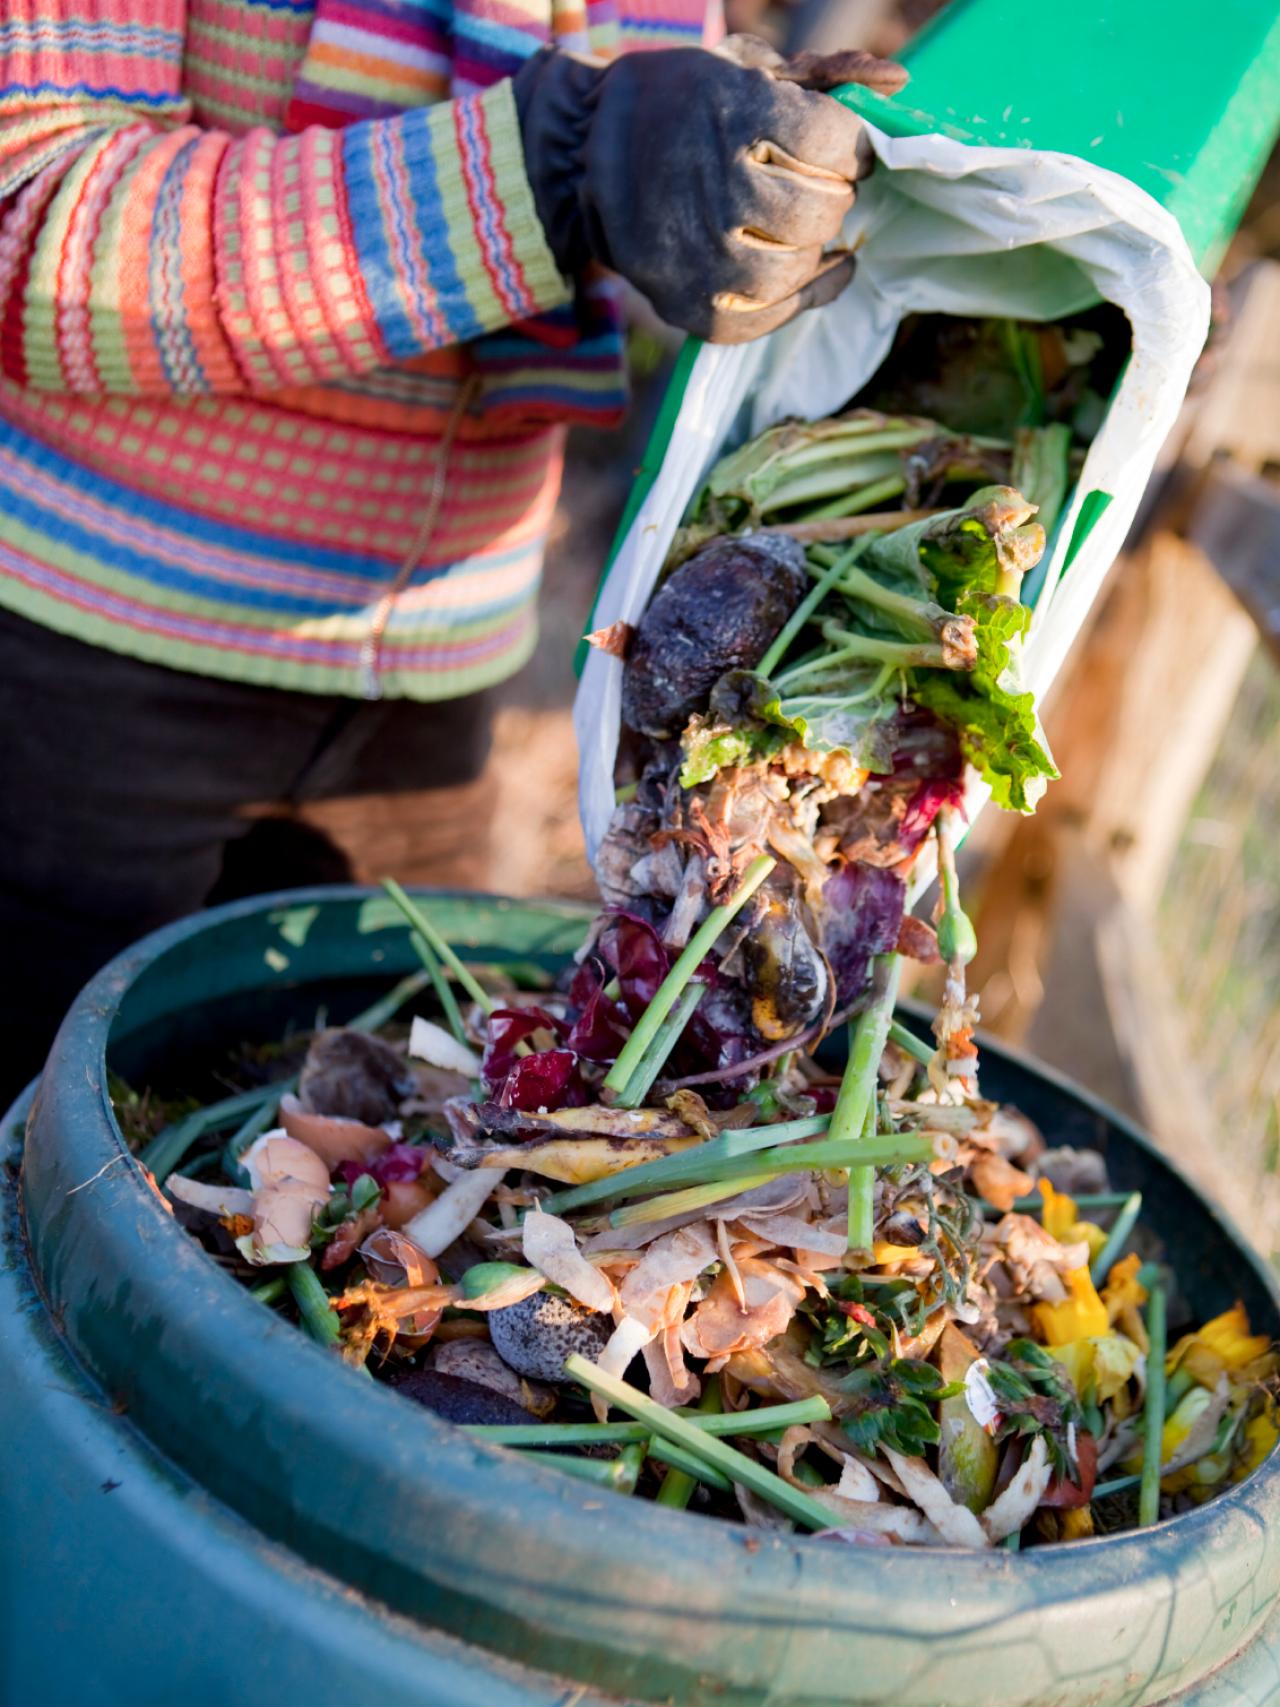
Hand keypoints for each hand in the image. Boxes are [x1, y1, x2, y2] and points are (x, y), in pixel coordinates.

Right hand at [512, 39, 904, 344]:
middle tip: (821, 189)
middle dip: (834, 198)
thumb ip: (826, 75)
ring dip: (815, 248)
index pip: (832, 143)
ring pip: (796, 269)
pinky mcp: (690, 306)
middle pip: (819, 210)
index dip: (851, 148)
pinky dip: (803, 297)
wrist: (586, 159)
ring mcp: (699, 257)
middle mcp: (715, 190)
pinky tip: (814, 273)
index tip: (842, 150)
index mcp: (732, 116)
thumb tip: (900, 82)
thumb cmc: (681, 108)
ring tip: (805, 229)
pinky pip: (768, 318)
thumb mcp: (743, 70)